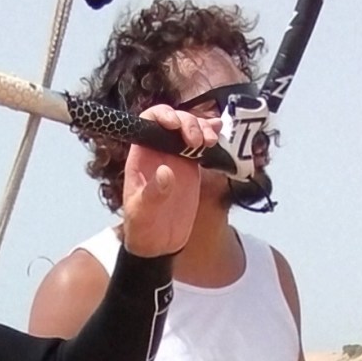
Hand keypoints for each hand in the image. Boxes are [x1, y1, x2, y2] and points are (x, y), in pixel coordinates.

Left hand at [117, 103, 210, 256]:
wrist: (159, 244)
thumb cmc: (142, 228)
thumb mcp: (142, 212)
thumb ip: (153, 192)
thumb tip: (166, 172)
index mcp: (141, 156)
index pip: (148, 122)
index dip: (162, 116)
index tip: (175, 124)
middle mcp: (159, 151)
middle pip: (174, 121)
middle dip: (188, 123)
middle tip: (196, 141)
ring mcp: (176, 158)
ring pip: (190, 129)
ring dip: (203, 128)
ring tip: (210, 140)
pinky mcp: (191, 167)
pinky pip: (202, 146)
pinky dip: (212, 135)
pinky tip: (219, 131)